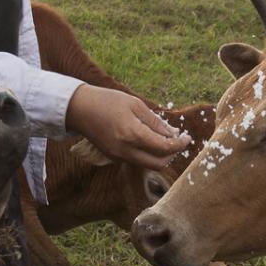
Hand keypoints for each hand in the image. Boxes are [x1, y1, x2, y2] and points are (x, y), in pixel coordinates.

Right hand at [64, 84, 190, 171]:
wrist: (78, 109)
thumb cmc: (107, 101)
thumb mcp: (135, 105)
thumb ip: (155, 122)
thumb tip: (173, 133)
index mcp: (133, 134)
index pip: (165, 147)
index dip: (180, 144)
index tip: (187, 137)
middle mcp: (126, 150)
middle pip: (159, 163)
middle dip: (172, 154)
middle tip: (177, 140)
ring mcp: (118, 157)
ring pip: (148, 165)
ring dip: (160, 155)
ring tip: (164, 139)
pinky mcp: (113, 158)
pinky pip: (137, 161)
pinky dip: (147, 154)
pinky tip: (149, 140)